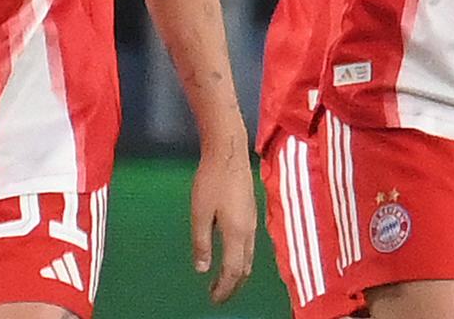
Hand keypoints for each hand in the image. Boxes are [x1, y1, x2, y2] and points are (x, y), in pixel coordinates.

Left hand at [190, 144, 256, 303]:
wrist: (229, 152)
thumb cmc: (212, 181)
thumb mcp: (200, 213)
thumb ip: (201, 242)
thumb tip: (202, 269)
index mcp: (237, 234)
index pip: (233, 272)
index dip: (224, 289)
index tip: (213, 300)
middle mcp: (249, 232)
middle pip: (244, 268)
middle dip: (233, 285)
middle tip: (219, 295)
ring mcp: (252, 222)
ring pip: (249, 257)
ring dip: (237, 272)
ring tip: (223, 280)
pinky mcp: (251, 213)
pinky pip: (249, 246)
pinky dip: (240, 259)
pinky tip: (230, 255)